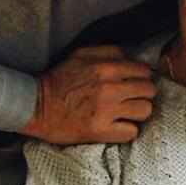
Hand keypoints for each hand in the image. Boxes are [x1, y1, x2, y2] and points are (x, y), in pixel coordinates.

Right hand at [20, 45, 156, 144]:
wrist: (35, 106)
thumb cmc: (59, 79)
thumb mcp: (81, 54)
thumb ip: (109, 52)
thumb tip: (131, 59)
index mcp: (106, 67)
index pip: (145, 72)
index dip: (141, 78)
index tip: (133, 84)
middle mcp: (110, 88)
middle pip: (150, 91)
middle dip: (142, 95)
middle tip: (130, 99)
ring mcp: (106, 111)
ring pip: (145, 111)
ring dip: (137, 113)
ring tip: (125, 113)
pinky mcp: (100, 131)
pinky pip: (131, 132)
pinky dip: (126, 130)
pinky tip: (116, 127)